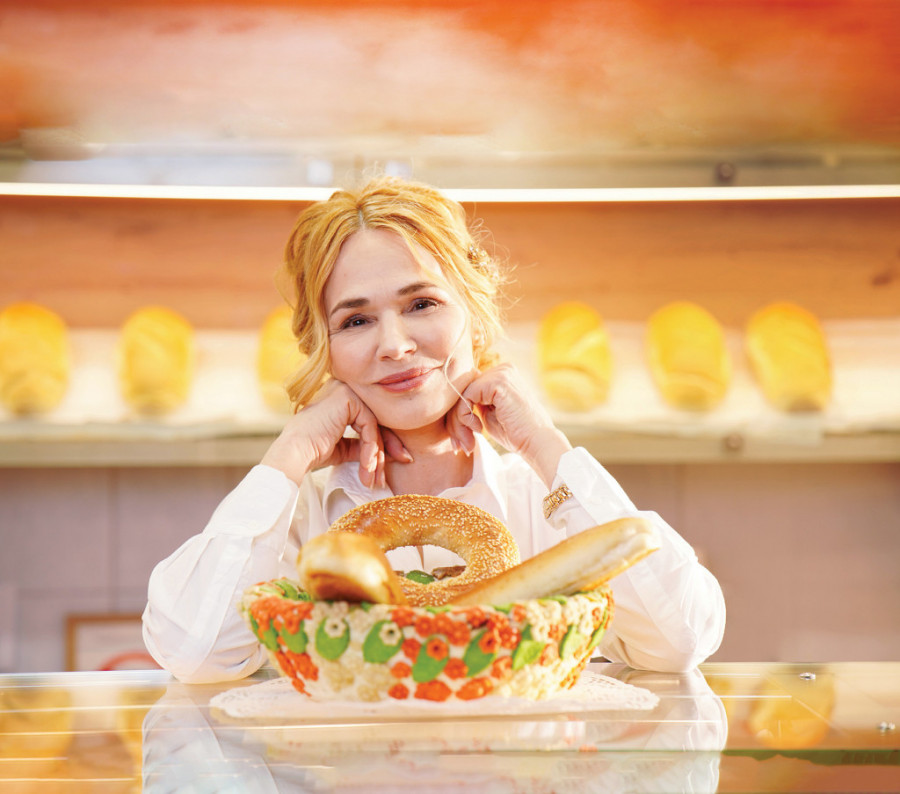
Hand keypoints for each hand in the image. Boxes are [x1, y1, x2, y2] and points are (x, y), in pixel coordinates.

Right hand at [261, 380, 409, 487]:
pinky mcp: (347, 398)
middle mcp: (343, 388)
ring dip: (377, 454)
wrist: (295, 453)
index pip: (370, 419)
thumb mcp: (343, 447)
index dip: (384, 442)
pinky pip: (369, 425)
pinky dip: (370, 448)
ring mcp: (345, 390)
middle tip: (390, 472)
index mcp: (340, 397)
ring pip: (375, 425)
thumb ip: (361, 444)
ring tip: (373, 478)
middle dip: (387, 449)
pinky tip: (366, 466)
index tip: (394, 462)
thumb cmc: (312, 451)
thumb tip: (384, 452)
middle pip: (376, 420)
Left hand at [447, 363, 571, 486]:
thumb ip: (476, 404)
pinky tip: (478, 429)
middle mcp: (502, 369)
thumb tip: (453, 402)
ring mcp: (501, 373)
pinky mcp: (498, 381)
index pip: (469, 390)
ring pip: (462, 394)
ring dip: (458, 422)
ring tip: (467, 442)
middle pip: (463, 391)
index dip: (459, 416)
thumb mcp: (490, 415)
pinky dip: (465, 416)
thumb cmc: (517, 434)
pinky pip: (466, 397)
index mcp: (502, 376)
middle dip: (456, 421)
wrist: (538, 443)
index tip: (460, 440)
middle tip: (459, 445)